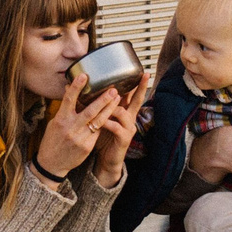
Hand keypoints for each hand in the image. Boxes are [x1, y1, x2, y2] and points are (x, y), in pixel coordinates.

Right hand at [37, 76, 121, 180]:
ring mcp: (80, 137)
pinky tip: (112, 115)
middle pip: (90, 111)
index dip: (76, 87)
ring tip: (118, 99)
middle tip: (113, 89)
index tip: (84, 75)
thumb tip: (69, 91)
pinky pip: (98, 131)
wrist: (52, 164)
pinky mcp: (87, 146)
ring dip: (109, 109)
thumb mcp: (54, 123)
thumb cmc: (52, 140)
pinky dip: (104, 122)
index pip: (69, 100)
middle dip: (103, 99)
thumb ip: (64, 110)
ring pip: (98, 121)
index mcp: (60, 119)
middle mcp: (71, 127)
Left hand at [87, 71, 147, 188]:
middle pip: (137, 100)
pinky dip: (106, 122)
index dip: (136, 83)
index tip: (140, 70)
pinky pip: (116, 127)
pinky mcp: (123, 139)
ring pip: (124, 112)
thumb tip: (86, 89)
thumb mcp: (101, 118)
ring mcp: (128, 129)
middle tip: (145, 76)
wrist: (105, 160)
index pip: (131, 94)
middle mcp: (129, 119)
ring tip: (103, 100)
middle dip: (141, 87)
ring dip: (113, 105)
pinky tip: (99, 120)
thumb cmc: (102, 138)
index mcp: (124, 112)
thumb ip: (98, 106)